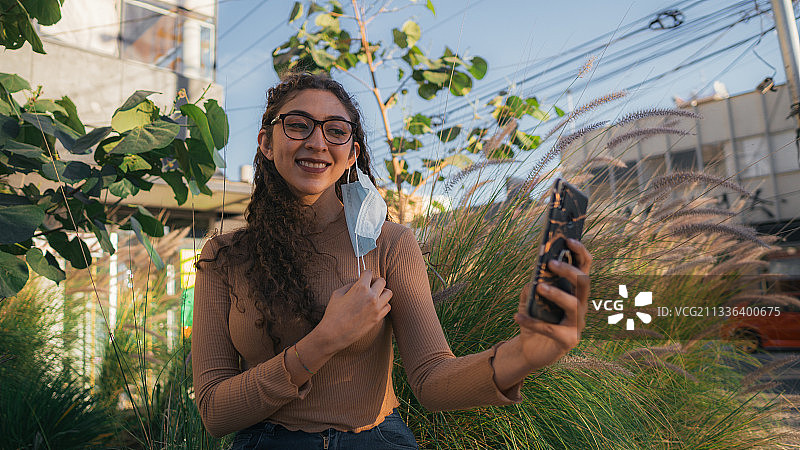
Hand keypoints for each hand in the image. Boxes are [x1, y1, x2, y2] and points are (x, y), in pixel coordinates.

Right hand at [317, 270, 392, 352]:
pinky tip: (376, 306)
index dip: (365, 274)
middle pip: (382, 281)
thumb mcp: (338, 293)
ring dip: (382, 292)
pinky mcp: (378, 318)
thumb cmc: (333, 313)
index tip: (363, 277)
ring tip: (374, 295)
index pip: (369, 273)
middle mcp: (371, 296)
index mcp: (360, 288)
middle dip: (376, 281)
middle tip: (370, 285)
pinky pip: (387, 306)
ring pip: (388, 293)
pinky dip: (383, 304)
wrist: (334, 333)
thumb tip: (358, 283)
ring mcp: (376, 307)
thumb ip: (350, 285)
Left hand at [514, 238, 591, 369]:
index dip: (580, 253)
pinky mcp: (568, 340)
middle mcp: (580, 306)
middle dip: (569, 271)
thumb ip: (534, 284)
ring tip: (539, 287)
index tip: (569, 240)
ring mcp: (577, 324)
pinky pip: (550, 329)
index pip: (584, 269)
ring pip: (574, 304)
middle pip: (583, 283)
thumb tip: (535, 274)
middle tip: (551, 263)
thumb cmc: (534, 318)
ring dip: (557, 294)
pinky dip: (532, 322)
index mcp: (574, 292)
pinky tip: (517, 316)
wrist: (529, 349)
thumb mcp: (531, 298)